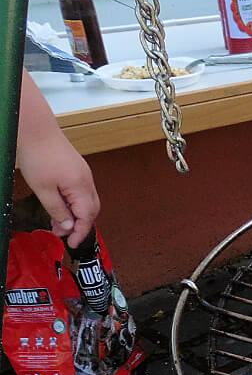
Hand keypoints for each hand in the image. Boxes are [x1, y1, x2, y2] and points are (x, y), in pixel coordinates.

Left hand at [17, 72, 98, 247]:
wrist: (36, 130)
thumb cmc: (38, 156)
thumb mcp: (43, 189)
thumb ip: (57, 210)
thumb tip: (69, 227)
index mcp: (81, 187)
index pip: (87, 217)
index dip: (80, 232)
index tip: (72, 244)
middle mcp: (87, 181)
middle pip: (91, 210)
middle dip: (79, 225)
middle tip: (62, 233)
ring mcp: (83, 174)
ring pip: (86, 202)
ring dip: (75, 214)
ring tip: (57, 221)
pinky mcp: (78, 169)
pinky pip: (81, 192)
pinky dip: (74, 203)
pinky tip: (60, 205)